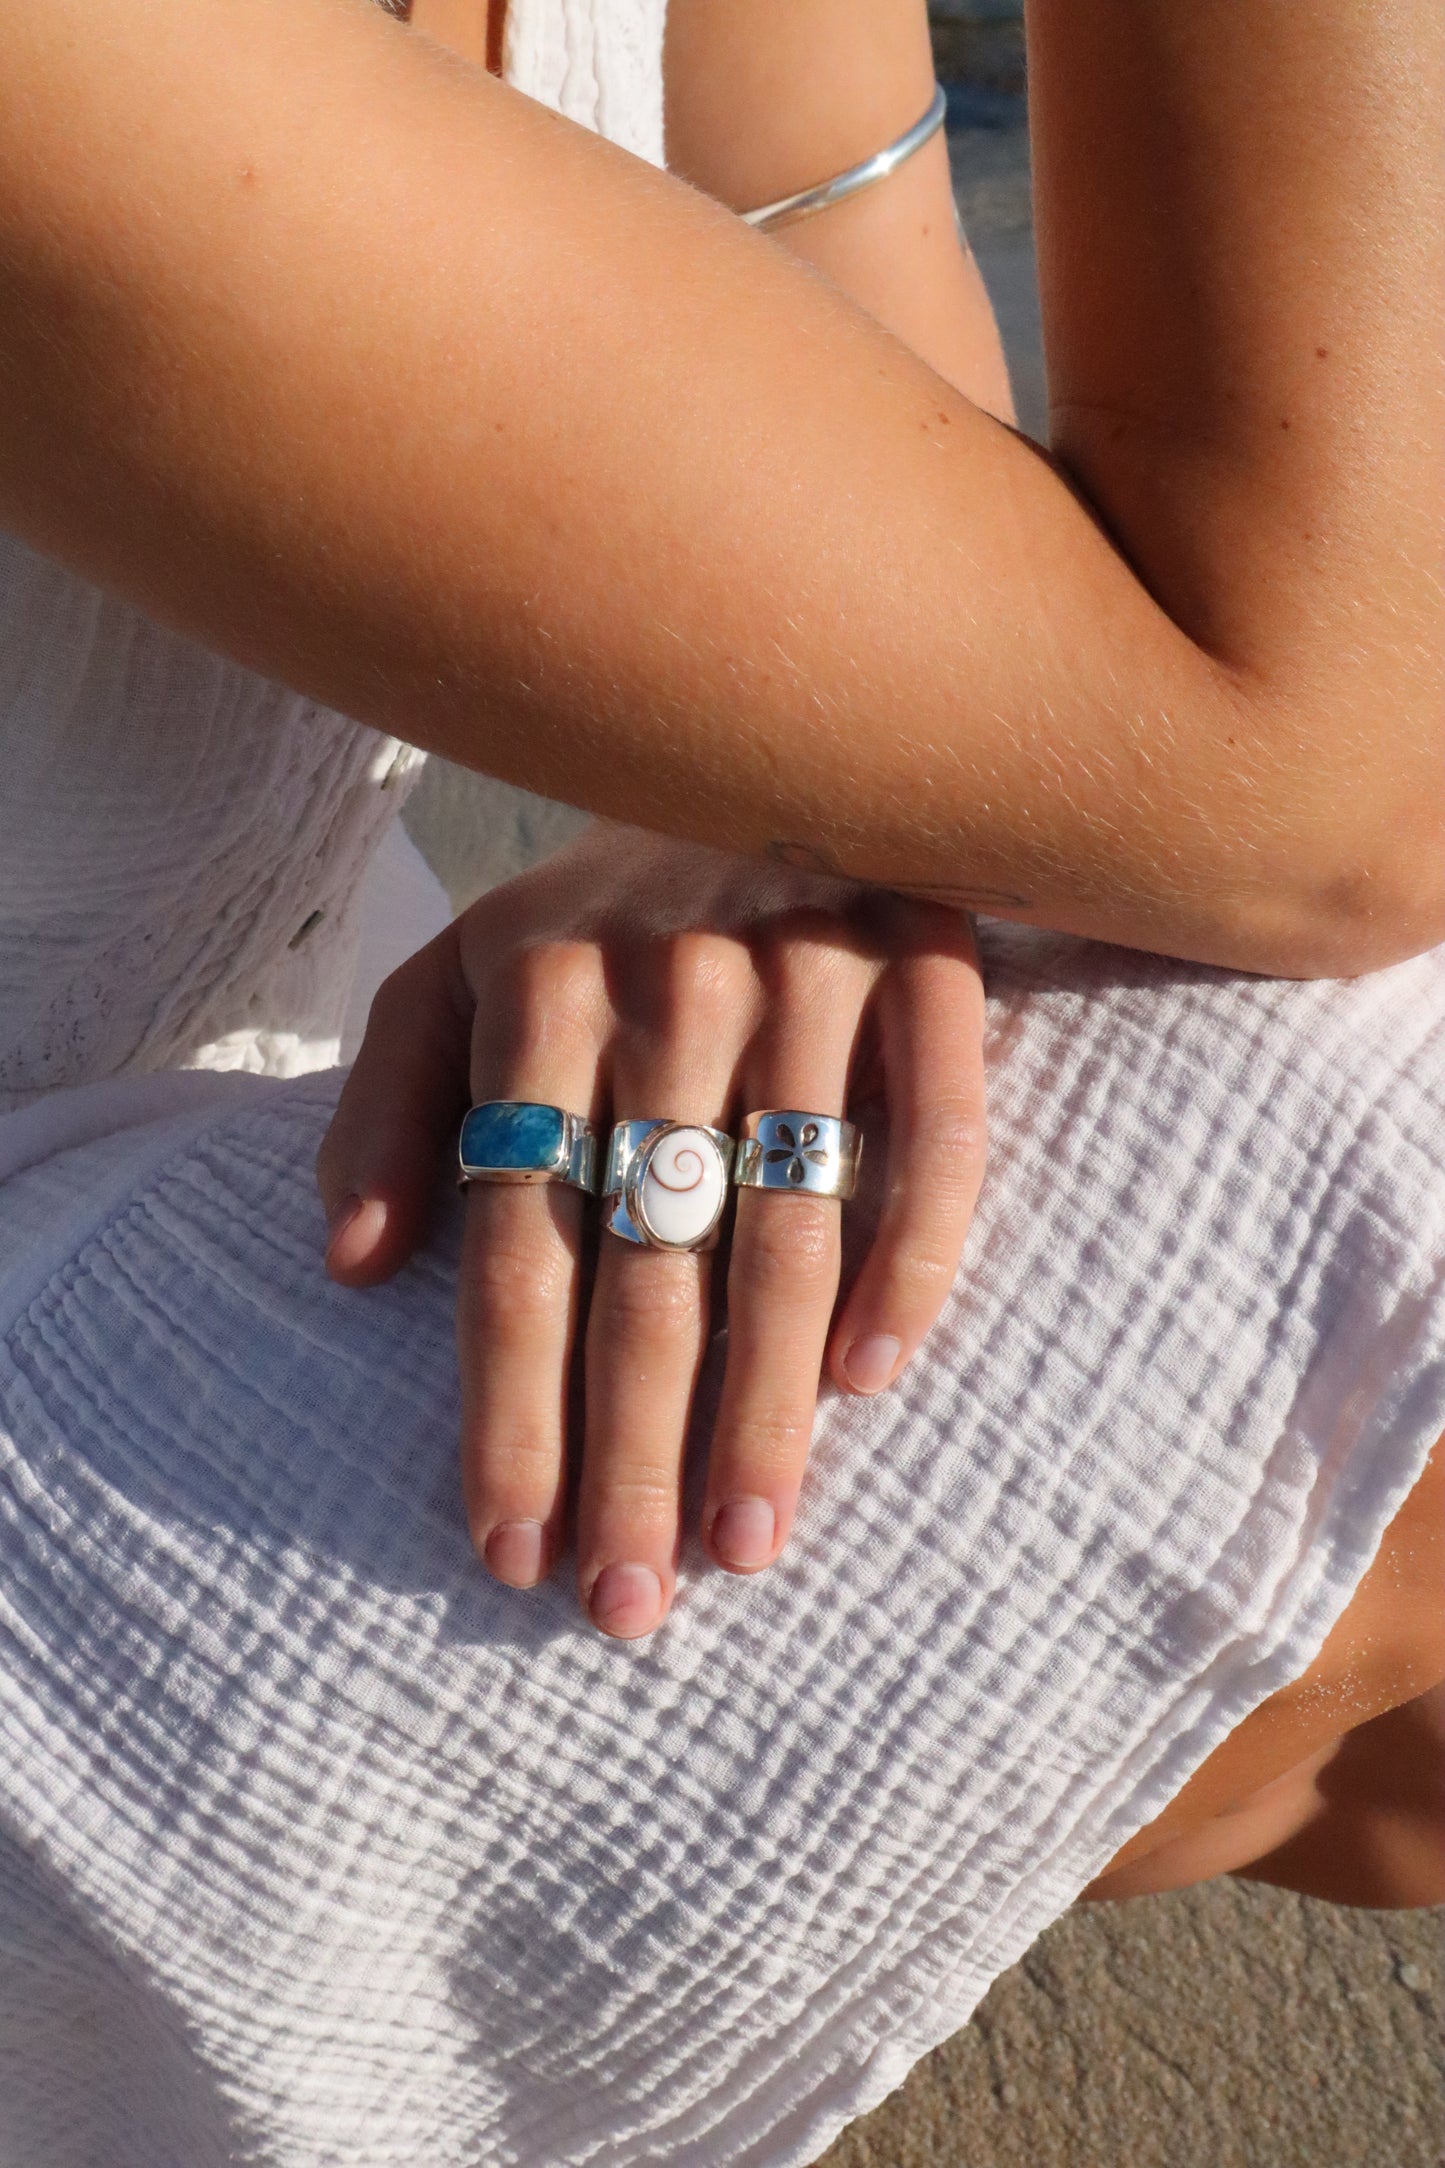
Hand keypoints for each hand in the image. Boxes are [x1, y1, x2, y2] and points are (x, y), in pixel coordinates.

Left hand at [316, 823, 985, 1637]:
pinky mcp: (926, 956)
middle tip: (629, 1602)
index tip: (508, 1551)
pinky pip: (937, 1134)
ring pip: (789, 1227)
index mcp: (534, 992)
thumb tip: (350, 1272)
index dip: (509, 1411)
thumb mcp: (449, 969)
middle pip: (646, 1265)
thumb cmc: (589, 899)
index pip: (514, 1247)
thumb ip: (385, 1107)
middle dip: (633, 1451)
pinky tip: (875, 1382)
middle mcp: (668, 987)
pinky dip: (912, 1259)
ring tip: (747, 1544)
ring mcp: (807, 972)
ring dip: (768, 1403)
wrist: (756, 723)